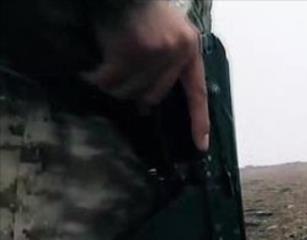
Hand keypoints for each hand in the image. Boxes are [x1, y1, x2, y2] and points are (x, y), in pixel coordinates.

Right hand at [84, 2, 209, 150]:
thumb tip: (146, 102)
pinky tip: (91, 72)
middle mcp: (177, 52)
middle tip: (121, 86)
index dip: (199, 121)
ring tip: (104, 74)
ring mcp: (155, 54)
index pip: (198, 92)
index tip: (201, 146)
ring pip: (131, 91)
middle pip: (155, 95)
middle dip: (135, 95)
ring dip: (113, 87)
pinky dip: (97, 78)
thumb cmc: (142, 8)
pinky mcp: (130, 53)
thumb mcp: (167, 31)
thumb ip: (166, 62)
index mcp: (190, 49)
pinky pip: (111, 80)